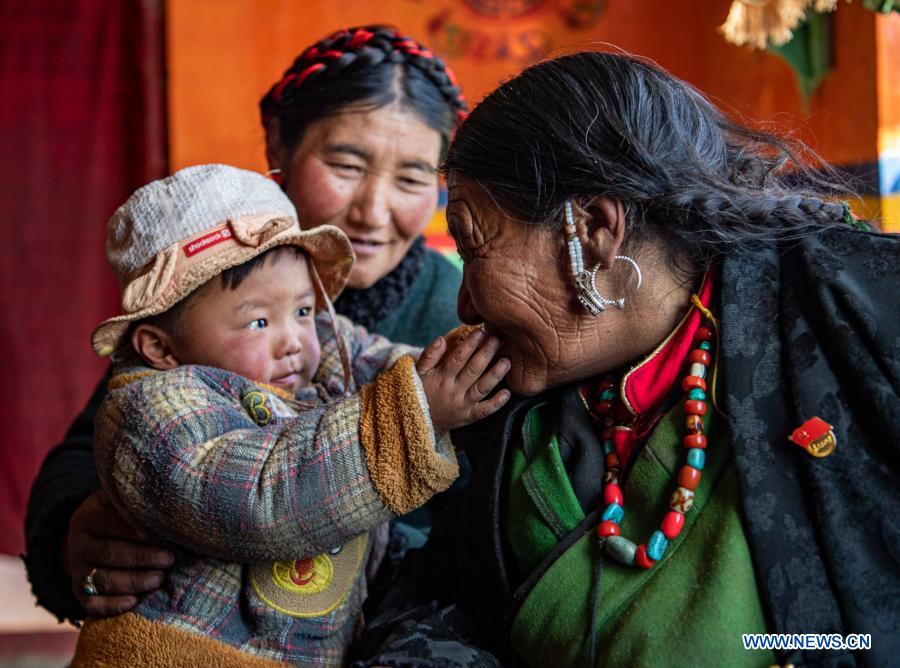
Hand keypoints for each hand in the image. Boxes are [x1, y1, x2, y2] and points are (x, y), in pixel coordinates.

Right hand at [67, 491, 174, 617]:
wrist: (88, 539)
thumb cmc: (116, 516)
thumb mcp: (118, 503)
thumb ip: (135, 501)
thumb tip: (169, 502)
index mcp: (87, 518)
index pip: (108, 523)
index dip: (133, 530)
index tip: (156, 534)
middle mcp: (78, 545)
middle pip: (109, 553)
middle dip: (142, 557)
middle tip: (169, 559)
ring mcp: (77, 571)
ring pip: (103, 579)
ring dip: (133, 582)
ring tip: (159, 579)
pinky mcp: (80, 593)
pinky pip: (92, 604)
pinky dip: (112, 605)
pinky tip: (134, 602)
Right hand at [416, 329, 509, 431]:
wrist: (416, 420)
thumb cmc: (419, 391)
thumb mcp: (418, 372)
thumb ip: (429, 355)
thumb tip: (441, 338)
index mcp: (441, 377)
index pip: (458, 358)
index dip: (470, 344)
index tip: (480, 332)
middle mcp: (453, 390)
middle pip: (473, 370)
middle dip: (486, 353)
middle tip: (497, 340)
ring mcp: (462, 405)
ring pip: (482, 388)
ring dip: (495, 374)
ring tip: (507, 361)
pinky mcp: (468, 417)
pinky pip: (484, 411)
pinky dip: (497, 403)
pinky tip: (508, 393)